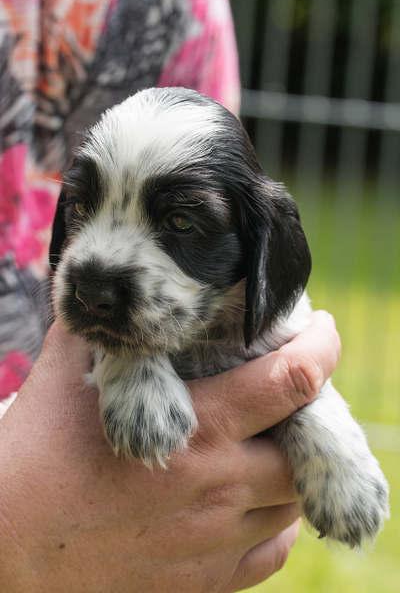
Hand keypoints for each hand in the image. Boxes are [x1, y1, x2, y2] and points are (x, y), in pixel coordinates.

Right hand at [0, 311, 339, 591]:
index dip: (321, 349)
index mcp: (197, 429)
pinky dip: (274, 520)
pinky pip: (272, 551)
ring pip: (293, 500)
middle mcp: (220, 487)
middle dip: (311, 411)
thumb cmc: (33, 460)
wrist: (7, 553)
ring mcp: (217, 542)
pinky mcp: (206, 583)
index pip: (290, 382)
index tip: (322, 332)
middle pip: (307, 446)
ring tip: (268, 441)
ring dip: (291, 465)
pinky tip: (251, 499)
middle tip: (292, 391)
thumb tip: (111, 290)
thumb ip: (101, 329)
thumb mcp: (64, 377)